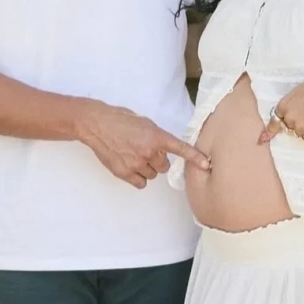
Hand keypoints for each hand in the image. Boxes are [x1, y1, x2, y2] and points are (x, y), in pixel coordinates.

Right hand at [74, 99, 210, 188]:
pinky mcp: (124, 173)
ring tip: (133, 155)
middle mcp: (149, 151)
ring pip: (152, 175)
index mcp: (156, 136)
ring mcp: (136, 163)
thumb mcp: (145, 123)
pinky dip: (138, 178)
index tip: (206, 164)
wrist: (97, 124)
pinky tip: (130, 166)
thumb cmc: (120, 119)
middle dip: (157, 160)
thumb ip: (157, 136)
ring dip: (147, 168)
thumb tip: (165, 148)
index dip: (195, 157)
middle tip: (145, 151)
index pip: (180, 148)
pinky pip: (141, 183)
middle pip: (164, 166)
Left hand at [259, 75, 303, 144]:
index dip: (270, 130)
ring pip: (300, 134)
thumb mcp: (297, 92)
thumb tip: (285, 114)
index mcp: (283, 106)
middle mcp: (288, 118)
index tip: (262, 140)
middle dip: (298, 123)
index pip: (274, 121)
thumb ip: (289, 104)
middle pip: (290, 127)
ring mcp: (299, 127)